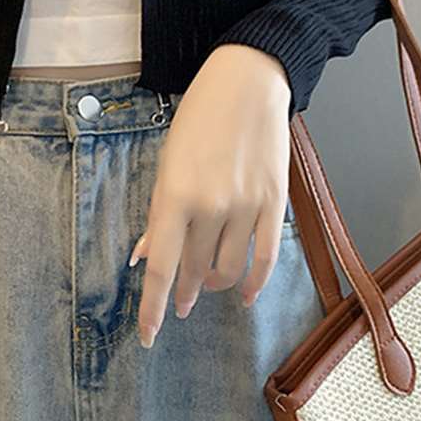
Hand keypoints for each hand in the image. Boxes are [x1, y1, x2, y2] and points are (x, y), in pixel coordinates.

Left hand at [130, 44, 291, 347]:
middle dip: (185, 293)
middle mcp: (211, 207)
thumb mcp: (166, 163)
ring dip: (215, 285)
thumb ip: (159, 215)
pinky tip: (244, 296)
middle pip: (196, 271)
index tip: (149, 336)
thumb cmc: (198, 119)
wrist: (248, 84)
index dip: (154, 307)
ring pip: (229, 270)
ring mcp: (246, 207)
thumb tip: (145, 259)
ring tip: (207, 287)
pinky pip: (266, 258)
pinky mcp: (275, 204)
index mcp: (175, 195)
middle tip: (181, 304)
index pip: (163, 268)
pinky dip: (254, 283)